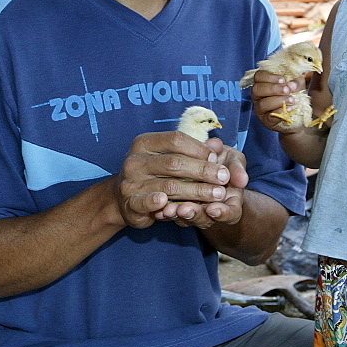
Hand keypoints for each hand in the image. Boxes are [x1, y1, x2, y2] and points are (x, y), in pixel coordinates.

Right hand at [114, 131, 231, 228]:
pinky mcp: (129, 203)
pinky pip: (145, 203)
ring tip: (216, 195)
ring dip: (196, 191)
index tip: (217, 159)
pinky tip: (172, 206)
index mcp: (145, 143)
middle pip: (174, 162)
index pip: (175, 139)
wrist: (124, 198)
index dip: (199, 149)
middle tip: (223, 178)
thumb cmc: (154, 174)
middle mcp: (135, 160)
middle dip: (203, 171)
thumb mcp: (168, 157)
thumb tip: (217, 145)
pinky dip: (157, 203)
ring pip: (168, 185)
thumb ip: (191, 151)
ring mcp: (130, 182)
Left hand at [154, 138, 248, 228]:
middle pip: (205, 220)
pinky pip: (171, 213)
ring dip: (176, 214)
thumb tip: (242, 179)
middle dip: (194, 214)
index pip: (231, 214)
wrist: (209, 164)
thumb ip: (237, 169)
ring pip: (186, 218)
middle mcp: (212, 211)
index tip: (213, 209)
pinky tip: (157, 208)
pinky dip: (164, 211)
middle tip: (184, 209)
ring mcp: (195, 211)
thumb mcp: (234, 162)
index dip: (223, 214)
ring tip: (167, 210)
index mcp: (231, 203)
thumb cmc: (225, 162)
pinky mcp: (177, 208)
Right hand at [249, 70, 306, 132]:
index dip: (269, 76)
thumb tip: (292, 84)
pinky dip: (280, 112)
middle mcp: (258, 96)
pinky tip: (289, 109)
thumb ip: (297, 82)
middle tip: (287, 90)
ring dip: (278, 100)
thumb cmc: (294, 96)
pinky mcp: (266, 122)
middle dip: (273, 88)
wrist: (299, 116)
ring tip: (292, 100)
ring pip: (262, 104)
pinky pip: (269, 117)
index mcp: (263, 84)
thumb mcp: (298, 85)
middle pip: (256, 89)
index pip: (258, 76)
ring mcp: (260, 110)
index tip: (283, 79)